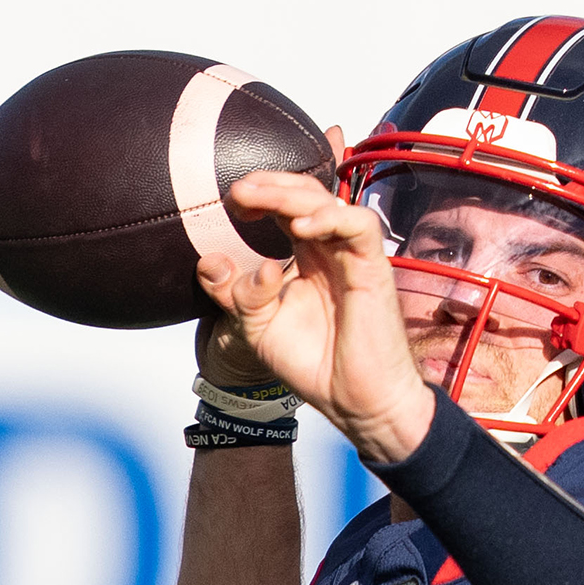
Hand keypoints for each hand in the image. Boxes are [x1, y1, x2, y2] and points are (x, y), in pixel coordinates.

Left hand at [195, 127, 435, 463]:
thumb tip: (210, 261)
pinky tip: (299, 227)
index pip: (286, 206)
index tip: (229, 203)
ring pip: (330, 201)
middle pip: (306, 192)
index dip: (260, 195)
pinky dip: (330, 218)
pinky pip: (360, 226)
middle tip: (237, 191)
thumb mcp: (257, 326)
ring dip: (291, 194)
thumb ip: (233, 293)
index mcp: (306, 256)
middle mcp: (330, 249)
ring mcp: (353, 256)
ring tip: (257, 199)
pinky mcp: (373, 268)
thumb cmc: (314, 362)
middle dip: (270, 183)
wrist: (353, 401)